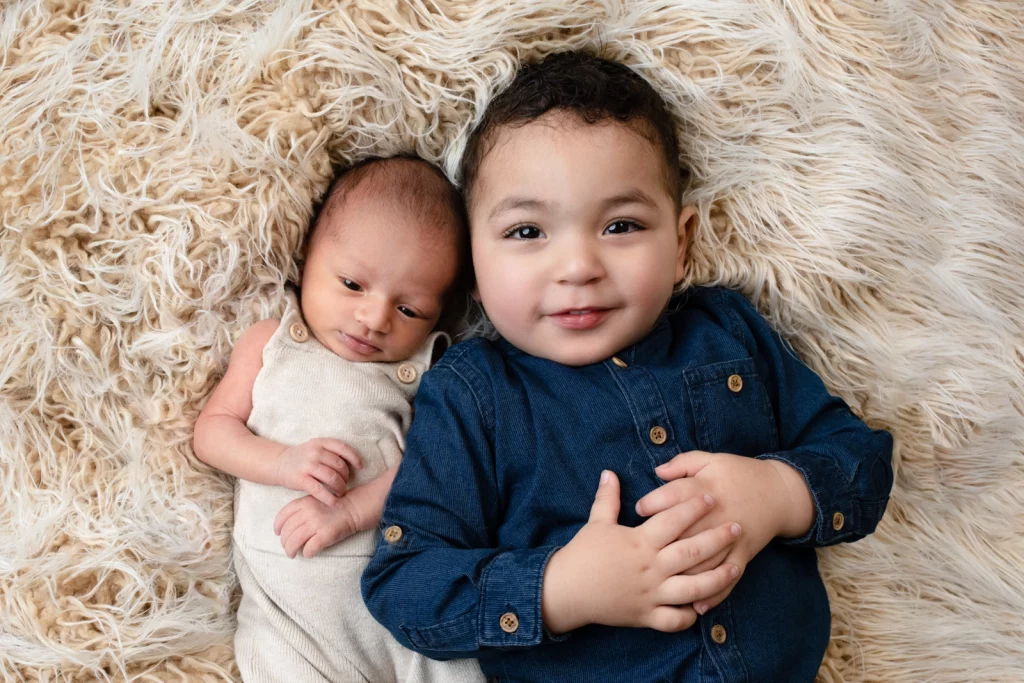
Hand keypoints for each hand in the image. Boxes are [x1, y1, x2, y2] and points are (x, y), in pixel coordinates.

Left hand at [273, 494, 359, 557]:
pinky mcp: (325, 535)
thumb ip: (301, 509)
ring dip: (290, 550)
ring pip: (294, 541)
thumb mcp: (314, 500)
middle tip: (287, 547)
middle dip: (284, 542)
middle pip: (287, 531)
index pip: (282, 516)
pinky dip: (306, 553)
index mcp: (303, 502)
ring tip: (292, 554)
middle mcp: (308, 512)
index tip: (278, 533)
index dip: (277, 527)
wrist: (353, 508)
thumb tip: (286, 526)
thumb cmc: (333, 506)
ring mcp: (316, 524)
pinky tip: (308, 553)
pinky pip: (310, 548)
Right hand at [274, 438, 362, 506]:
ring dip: (340, 487)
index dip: (354, 457)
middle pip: (339, 465)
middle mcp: (314, 452)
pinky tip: (336, 503)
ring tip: (341, 492)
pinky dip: (330, 498)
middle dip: (346, 476)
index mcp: (320, 443)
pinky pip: (320, 490)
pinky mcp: (301, 479)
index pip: (343, 448)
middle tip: (345, 483)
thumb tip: (353, 462)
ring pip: (332, 477)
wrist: (279, 463)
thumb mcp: (315, 448)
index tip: (360, 466)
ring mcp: (307, 465)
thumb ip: (330, 452)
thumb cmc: (302, 457)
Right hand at [541, 470, 742, 633]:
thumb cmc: (582, 554)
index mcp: (640, 542)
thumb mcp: (595, 522)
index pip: (673, 520)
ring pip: (693, 587)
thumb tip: (609, 472)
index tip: (711, 496)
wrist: (566, 591)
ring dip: (717, 577)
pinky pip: (675, 620)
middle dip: (718, 538)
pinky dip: (691, 615)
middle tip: (737, 526)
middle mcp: (650, 568)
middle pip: (692, 552)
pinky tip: (704, 605)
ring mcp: (651, 594)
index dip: (693, 506)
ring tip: (735, 566)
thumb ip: (607, 498)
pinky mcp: (647, 616)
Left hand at [635, 451, 811, 614]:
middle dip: (662, 543)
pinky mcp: (743, 555)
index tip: (639, 509)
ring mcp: (731, 539)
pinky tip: (696, 607)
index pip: (676, 495)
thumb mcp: (711, 459)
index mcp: (707, 488)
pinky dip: (714, 594)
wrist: (779, 492)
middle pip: (686, 531)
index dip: (655, 502)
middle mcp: (718, 515)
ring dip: (683, 575)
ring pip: (704, 561)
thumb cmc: (738, 473)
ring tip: (660, 586)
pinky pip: (728, 578)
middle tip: (641, 552)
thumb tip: (657, 471)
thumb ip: (683, 464)